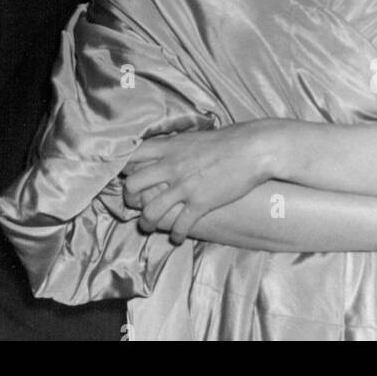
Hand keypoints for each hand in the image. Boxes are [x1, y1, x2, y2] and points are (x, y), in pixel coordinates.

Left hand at [122, 121, 277, 243]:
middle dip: (129, 198)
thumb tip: (164, 151)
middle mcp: (171, 166)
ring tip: (149, 226)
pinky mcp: (200, 203)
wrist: (252, 149)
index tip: (126, 177)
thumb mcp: (193, 137)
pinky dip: (176, 235)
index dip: (124, 169)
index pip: (132, 157)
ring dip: (147, 222)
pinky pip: (180, 225)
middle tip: (135, 204)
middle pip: (132, 185)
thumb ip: (175, 146)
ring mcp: (184, 186)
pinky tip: (177, 238)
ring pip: (151, 210)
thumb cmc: (226, 141)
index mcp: (169, 147)